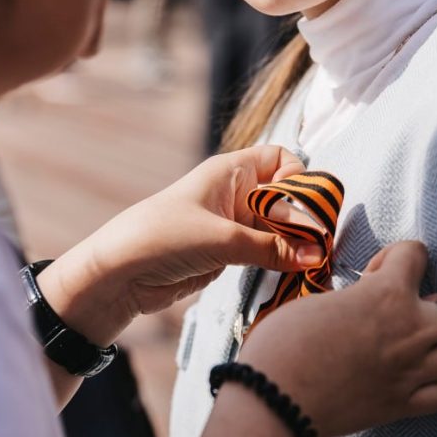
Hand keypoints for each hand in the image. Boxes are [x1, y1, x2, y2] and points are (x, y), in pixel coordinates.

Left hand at [39, 146, 318, 344]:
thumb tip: (317, 255)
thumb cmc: (162, 239)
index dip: (298, 179)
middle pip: (285, 198)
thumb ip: (272, 248)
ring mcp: (232, 224)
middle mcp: (235, 194)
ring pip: (278, 229)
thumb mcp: (222, 239)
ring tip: (313, 265)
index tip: (305, 209)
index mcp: (230, 172)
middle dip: (303, 220)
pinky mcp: (228, 253)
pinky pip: (265, 253)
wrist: (118, 275)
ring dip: (295, 245)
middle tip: (317, 247)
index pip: (281, 160)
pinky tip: (295, 274)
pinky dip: (281, 262)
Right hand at [240, 241, 436, 436]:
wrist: (273, 401)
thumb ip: (354, 297)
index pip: (417, 252)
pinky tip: (419, 379)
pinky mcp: (404, 406)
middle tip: (428, 307)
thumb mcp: (317, 302)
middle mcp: (412, 329)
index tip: (377, 272)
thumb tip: (363, 301)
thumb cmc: (281, 344)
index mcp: (386, 293)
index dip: (397, 256)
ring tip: (436, 344)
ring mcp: (413, 370)